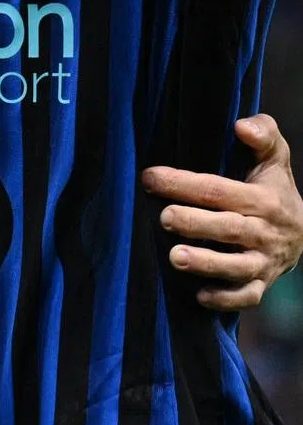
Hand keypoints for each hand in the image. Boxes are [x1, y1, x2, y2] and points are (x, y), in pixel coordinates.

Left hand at [141, 114, 302, 309]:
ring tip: (175, 258)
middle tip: (164, 218)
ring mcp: (263, 261)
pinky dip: (225, 299)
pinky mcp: (261, 283)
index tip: (149, 177)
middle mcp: (263, 231)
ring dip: (206, 264)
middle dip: (195, 223)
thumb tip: (241, 125)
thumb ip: (264, 133)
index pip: (219, 190)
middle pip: (227, 228)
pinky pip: (247, 296)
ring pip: (236, 266)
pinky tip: (199, 296)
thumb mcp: (275, 157)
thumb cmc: (274, 185)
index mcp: (262, 199)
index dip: (184, 183)